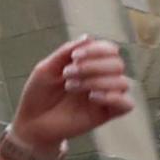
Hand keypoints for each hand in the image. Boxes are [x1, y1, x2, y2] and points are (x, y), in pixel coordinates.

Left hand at [9, 36, 134, 149]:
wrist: (32, 122)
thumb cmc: (39, 94)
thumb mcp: (46, 69)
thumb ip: (65, 53)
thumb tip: (88, 37)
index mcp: (90, 65)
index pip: (110, 50)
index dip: (97, 50)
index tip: (74, 57)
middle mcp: (101, 78)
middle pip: (118, 64)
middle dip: (93, 66)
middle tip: (68, 74)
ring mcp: (106, 96)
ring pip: (123, 82)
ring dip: (97, 81)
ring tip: (72, 87)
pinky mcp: (107, 113)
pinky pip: (127, 104)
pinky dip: (114, 97)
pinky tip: (92, 97)